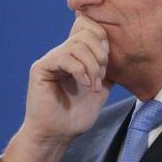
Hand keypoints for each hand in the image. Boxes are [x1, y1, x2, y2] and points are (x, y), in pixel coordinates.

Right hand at [0, 14, 111, 161]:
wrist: (59, 133)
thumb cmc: (78, 114)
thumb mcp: (101, 87)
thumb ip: (107, 69)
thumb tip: (121, 51)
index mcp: (77, 56)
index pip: (90, 29)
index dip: (104, 41)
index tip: (108, 64)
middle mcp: (63, 53)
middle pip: (86, 34)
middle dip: (101, 55)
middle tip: (101, 78)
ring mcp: (51, 59)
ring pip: (77, 45)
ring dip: (92, 66)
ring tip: (93, 86)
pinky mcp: (41, 68)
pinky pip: (64, 57)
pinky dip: (80, 71)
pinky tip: (85, 85)